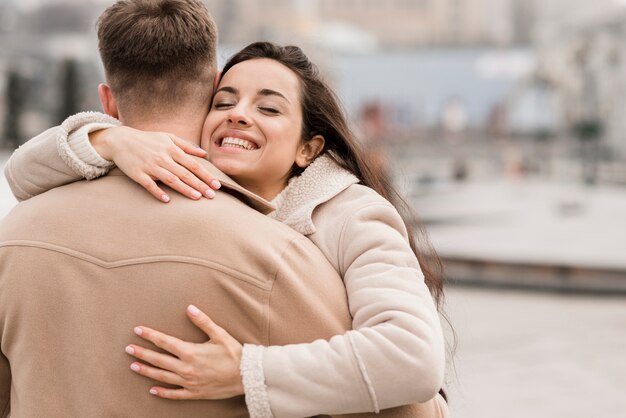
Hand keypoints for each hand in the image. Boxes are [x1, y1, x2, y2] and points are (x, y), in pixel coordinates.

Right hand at [90, 127, 220, 202]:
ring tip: (197, 198)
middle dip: (200, 185)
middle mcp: (163, 158)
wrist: (120, 140)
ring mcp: (150, 166)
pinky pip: (149, 185)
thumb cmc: (147, 139)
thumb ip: (186, 145)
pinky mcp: (138, 174)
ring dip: (185, 189)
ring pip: (170, 179)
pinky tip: (167, 200)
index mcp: (172, 149)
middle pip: (185, 173)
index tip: (217, 184)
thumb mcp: (168, 137)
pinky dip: (158, 192)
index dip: (206, 175)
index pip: (193, 164)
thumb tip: (204, 154)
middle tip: (212, 195)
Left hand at [126, 305, 243, 399]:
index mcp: (190, 352)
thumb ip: (203, 321)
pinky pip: (174, 394)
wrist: (246, 376)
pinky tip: (152, 390)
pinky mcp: (194, 393)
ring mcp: (189, 382)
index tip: (138, 330)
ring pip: (162, 376)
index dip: (150, 335)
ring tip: (133, 366)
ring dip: (147, 371)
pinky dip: (162, 392)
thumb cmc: (234, 354)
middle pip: (158, 360)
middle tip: (128, 349)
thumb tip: (189, 308)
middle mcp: (186, 368)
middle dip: (142, 353)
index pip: (165, 342)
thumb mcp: (220, 334)